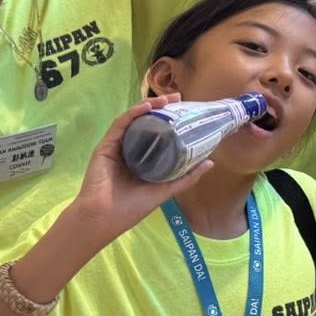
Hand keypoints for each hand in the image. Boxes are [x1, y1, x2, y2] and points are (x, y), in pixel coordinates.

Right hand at [64, 96, 213, 248]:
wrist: (105, 218)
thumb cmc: (132, 208)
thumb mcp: (165, 190)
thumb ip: (186, 177)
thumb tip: (210, 163)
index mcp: (142, 160)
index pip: (157, 134)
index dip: (171, 121)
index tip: (186, 111)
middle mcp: (129, 150)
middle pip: (146, 123)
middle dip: (162, 109)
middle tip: (178, 98)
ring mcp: (116, 147)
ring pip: (134, 120)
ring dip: (150, 107)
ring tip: (166, 99)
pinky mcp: (105, 146)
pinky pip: (120, 124)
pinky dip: (133, 113)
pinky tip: (147, 107)